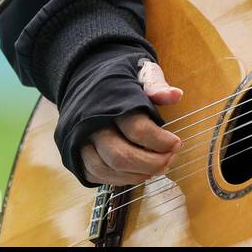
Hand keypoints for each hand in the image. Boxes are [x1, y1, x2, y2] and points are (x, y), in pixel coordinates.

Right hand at [80, 60, 183, 185]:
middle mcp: (91, 124)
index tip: (176, 143)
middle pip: (119, 155)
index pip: (136, 129)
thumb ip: (157, 85)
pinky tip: (138, 173)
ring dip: (136, 175)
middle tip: (169, 161)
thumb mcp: (141, 73)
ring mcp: (79, 140)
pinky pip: (95, 175)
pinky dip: (119, 179)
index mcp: (110, 102)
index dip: (160, 141)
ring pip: (106, 169)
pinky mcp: (74, 153)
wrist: (87, 77)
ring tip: (157, 168)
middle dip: (150, 164)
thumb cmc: (122, 78)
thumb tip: (176, 95)